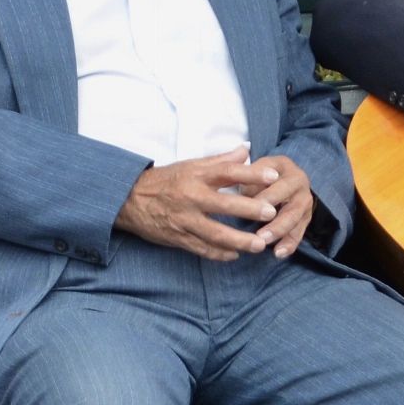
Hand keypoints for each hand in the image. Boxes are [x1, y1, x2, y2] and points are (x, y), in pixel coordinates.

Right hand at [114, 146, 283, 260]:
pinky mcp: (177, 237)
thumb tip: (246, 149)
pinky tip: (235, 255)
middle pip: (223, 204)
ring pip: (214, 233)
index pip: (227, 171)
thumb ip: (220, 160)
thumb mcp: (190, 165)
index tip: (274, 175)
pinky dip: (219, 253)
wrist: (129, 199)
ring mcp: (184, 219)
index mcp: (196, 176)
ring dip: (239, 240)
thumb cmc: (166, 180)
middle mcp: (191, 197)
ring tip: (260, 244)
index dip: (251, 173)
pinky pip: (201, 248)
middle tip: (271, 213)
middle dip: (249, 210)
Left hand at [236, 153, 316, 257]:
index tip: (251, 205)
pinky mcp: (306, 217)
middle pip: (289, 201)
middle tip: (259, 233)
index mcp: (284, 165)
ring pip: (295, 218)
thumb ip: (245, 176)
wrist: (282, 175)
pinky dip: (289, 244)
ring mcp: (305, 200)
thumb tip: (242, 194)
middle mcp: (299, 181)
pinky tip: (278, 254)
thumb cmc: (259, 172)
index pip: (274, 179)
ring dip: (280, 232)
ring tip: (264, 243)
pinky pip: (300, 232)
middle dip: (274, 219)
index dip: (264, 193)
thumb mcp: (251, 167)